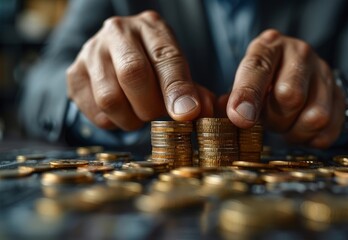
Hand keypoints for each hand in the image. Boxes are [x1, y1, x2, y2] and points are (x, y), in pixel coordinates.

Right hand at [67, 11, 214, 129]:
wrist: (118, 56)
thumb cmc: (154, 67)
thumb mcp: (177, 71)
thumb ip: (193, 91)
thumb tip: (200, 112)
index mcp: (151, 28)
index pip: (166, 58)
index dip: (177, 90)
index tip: (187, 114)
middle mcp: (118, 31)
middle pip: (133, 74)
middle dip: (151, 107)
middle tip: (158, 116)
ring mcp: (91, 51)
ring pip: (110, 98)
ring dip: (131, 119)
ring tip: (139, 115)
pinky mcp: (74, 73)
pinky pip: (94, 112)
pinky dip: (112, 122)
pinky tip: (121, 113)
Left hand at [226, 29, 345, 147]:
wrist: (294, 73)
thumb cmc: (263, 80)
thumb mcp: (244, 81)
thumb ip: (237, 96)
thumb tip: (239, 116)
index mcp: (270, 46)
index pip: (258, 68)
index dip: (248, 95)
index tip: (241, 118)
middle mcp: (301, 54)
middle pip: (290, 96)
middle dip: (274, 118)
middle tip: (268, 119)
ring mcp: (325, 74)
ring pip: (316, 117)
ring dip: (294, 132)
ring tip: (285, 125)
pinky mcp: (339, 96)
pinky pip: (328, 131)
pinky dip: (311, 139)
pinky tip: (300, 130)